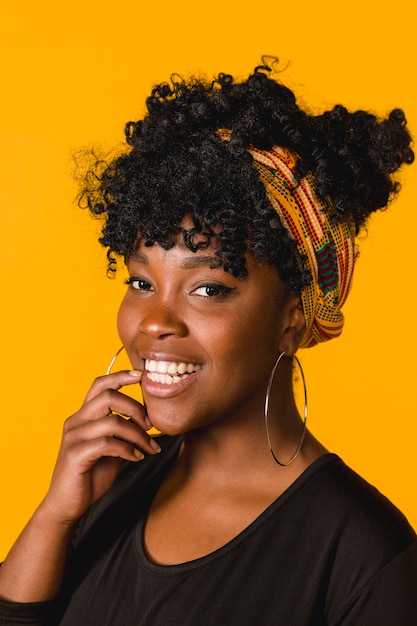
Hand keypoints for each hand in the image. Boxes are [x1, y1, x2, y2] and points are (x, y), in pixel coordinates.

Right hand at [41, 370, 159, 524]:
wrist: (67, 506)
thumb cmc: (90, 475)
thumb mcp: (111, 449)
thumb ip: (123, 432)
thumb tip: (147, 422)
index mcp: (83, 416)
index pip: (100, 385)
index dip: (121, 376)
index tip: (141, 375)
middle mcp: (76, 422)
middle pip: (108, 396)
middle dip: (135, 408)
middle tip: (150, 425)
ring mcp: (74, 437)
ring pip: (112, 421)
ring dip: (138, 434)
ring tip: (149, 447)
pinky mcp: (75, 455)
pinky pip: (107, 443)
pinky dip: (127, 449)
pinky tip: (136, 458)